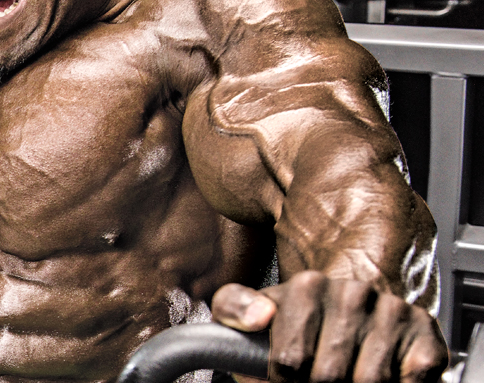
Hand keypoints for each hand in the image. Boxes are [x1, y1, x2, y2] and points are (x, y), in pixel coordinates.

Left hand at [211, 271, 446, 382]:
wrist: (352, 309)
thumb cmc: (299, 321)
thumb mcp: (253, 309)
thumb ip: (234, 309)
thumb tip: (259, 316)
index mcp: (307, 287)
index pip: (289, 360)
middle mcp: (353, 293)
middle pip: (327, 378)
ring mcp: (392, 312)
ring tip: (343, 380)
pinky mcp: (426, 334)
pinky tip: (378, 380)